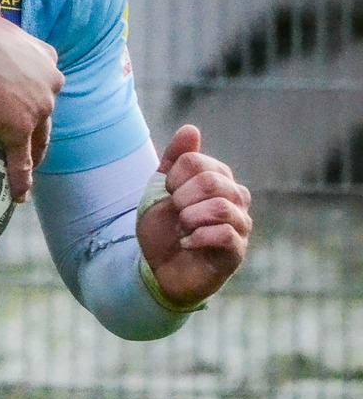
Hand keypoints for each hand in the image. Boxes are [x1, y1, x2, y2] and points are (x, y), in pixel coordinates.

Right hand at [0, 17, 63, 201]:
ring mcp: (37, 109)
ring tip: (24, 168)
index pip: (47, 76)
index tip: (26, 99)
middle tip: (26, 138)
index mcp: (45, 56)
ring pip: (38, 138)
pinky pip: (21, 160)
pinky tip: (19, 196)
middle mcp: (50, 83)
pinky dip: (21, 179)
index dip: (36, 89)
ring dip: (33, 154)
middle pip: (47, 110)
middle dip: (39, 124)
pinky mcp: (19, 131)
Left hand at [136, 125, 252, 307]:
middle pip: (211, 181)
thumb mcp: (161, 191)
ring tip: (181, 229)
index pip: (196, 161)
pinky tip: (186, 243)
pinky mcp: (237, 251)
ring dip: (189, 218)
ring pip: (220, 207)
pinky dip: (197, 237)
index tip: (168, 195)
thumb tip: (191, 129)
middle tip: (175, 214)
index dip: (172, 178)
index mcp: (218, 179)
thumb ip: (174, 160)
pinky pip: (225, 234)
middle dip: (181, 198)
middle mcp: (236, 198)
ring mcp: (240, 225)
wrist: (158, 269)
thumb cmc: (164, 229)